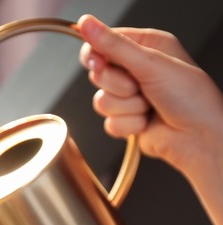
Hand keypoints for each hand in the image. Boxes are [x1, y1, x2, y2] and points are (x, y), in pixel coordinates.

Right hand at [78, 14, 222, 224]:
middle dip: (117, 85)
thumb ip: (114, 45)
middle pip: (98, 74)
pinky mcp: (127, 119)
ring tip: (149, 106)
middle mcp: (137, 70)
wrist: (200, 138)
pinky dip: (128, 125)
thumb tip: (87, 23)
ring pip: (101, 101)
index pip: (103, 43)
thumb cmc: (192, 98)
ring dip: (126, 107)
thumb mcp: (151, 64)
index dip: (96, 55)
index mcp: (146, 47)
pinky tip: (147, 122)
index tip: (98, 63)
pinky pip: (108, 123)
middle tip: (139, 87)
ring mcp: (131, 97)